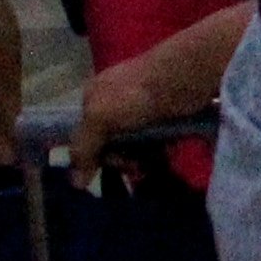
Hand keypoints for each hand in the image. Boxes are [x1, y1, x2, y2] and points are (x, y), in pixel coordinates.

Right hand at [68, 50, 181, 179]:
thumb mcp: (101, 118)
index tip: (115, 166)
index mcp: (92, 98)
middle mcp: (113, 103)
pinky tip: (168, 152)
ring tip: (157, 160)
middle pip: (111, 143)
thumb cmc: (136, 96)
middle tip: (138, 166)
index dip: (97, 157)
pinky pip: (156, 140)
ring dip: (144, 158)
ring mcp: (140, 109)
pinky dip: (160, 149)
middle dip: (124, 159)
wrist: (185, 76)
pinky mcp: (165, 115)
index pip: (86, 138)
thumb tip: (75, 183)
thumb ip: (85, 147)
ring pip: (135, 144)